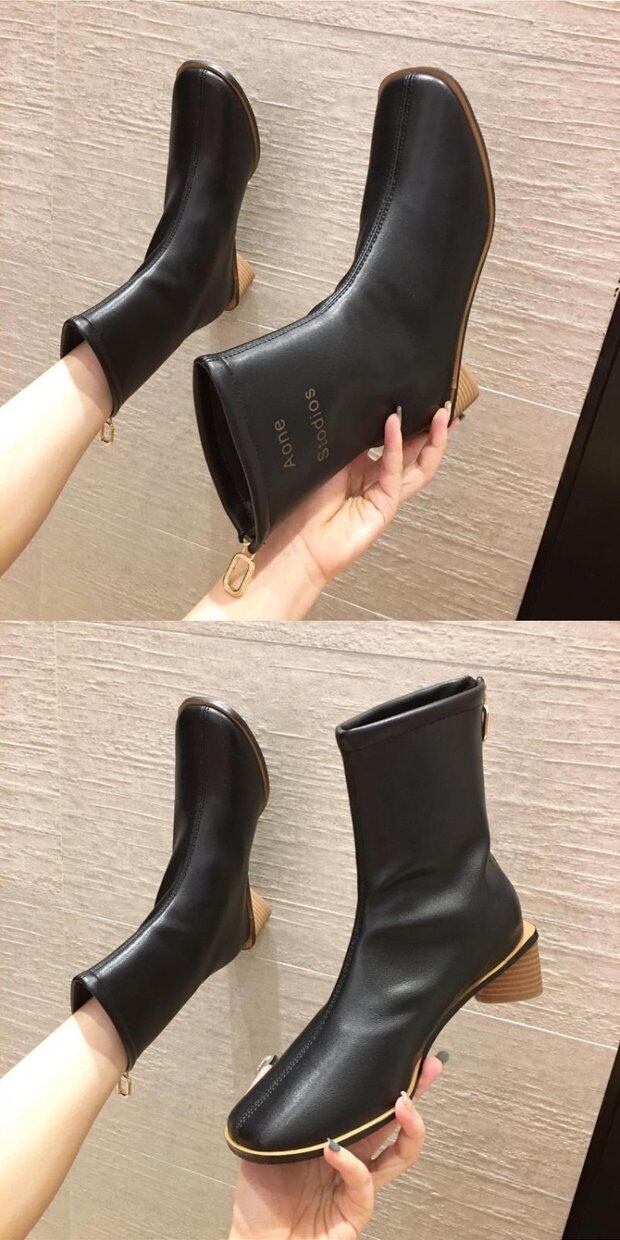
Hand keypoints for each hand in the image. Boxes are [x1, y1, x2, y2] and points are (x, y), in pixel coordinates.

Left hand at [228, 1054, 444, 1239]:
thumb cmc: (259, 1203)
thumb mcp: (258, 1144)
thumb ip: (266, 1107)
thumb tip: (270, 1067)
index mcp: (335, 1139)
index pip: (368, 1107)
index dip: (387, 1082)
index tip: (402, 1055)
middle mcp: (352, 1160)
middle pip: (395, 1124)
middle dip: (415, 1094)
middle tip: (426, 1069)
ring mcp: (356, 1187)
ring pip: (400, 1156)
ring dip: (408, 1128)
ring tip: (400, 1103)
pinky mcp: (354, 1213)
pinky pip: (364, 1185)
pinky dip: (352, 1165)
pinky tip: (334, 1150)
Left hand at [264, 405, 450, 589]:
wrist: (296, 542)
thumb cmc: (304, 503)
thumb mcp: (329, 457)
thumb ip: (350, 437)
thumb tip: (369, 407)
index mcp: (364, 467)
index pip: (395, 442)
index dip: (410, 423)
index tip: (420, 399)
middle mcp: (377, 480)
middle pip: (414, 452)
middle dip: (432, 430)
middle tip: (443, 405)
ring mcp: (384, 494)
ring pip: (418, 465)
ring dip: (432, 441)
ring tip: (440, 415)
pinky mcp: (385, 506)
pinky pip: (393, 471)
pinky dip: (395, 447)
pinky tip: (394, 425)